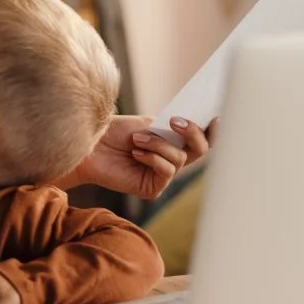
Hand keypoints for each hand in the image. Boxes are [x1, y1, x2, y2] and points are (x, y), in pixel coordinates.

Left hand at [71, 115, 216, 200]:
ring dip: (159, 144)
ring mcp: (162, 175)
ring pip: (180, 159)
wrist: (87, 147)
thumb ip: (171, 127)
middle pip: (201, 150)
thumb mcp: (146, 123)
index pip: (201, 138)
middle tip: (176, 122)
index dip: (213, 130)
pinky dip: (153, 158)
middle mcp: (170, 159)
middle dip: (192, 133)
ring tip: (137, 139)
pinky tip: (135, 153)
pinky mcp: (152, 188)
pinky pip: (167, 171)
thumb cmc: (112, 132)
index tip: (216, 115)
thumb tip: (196, 124)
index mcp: (171, 142)